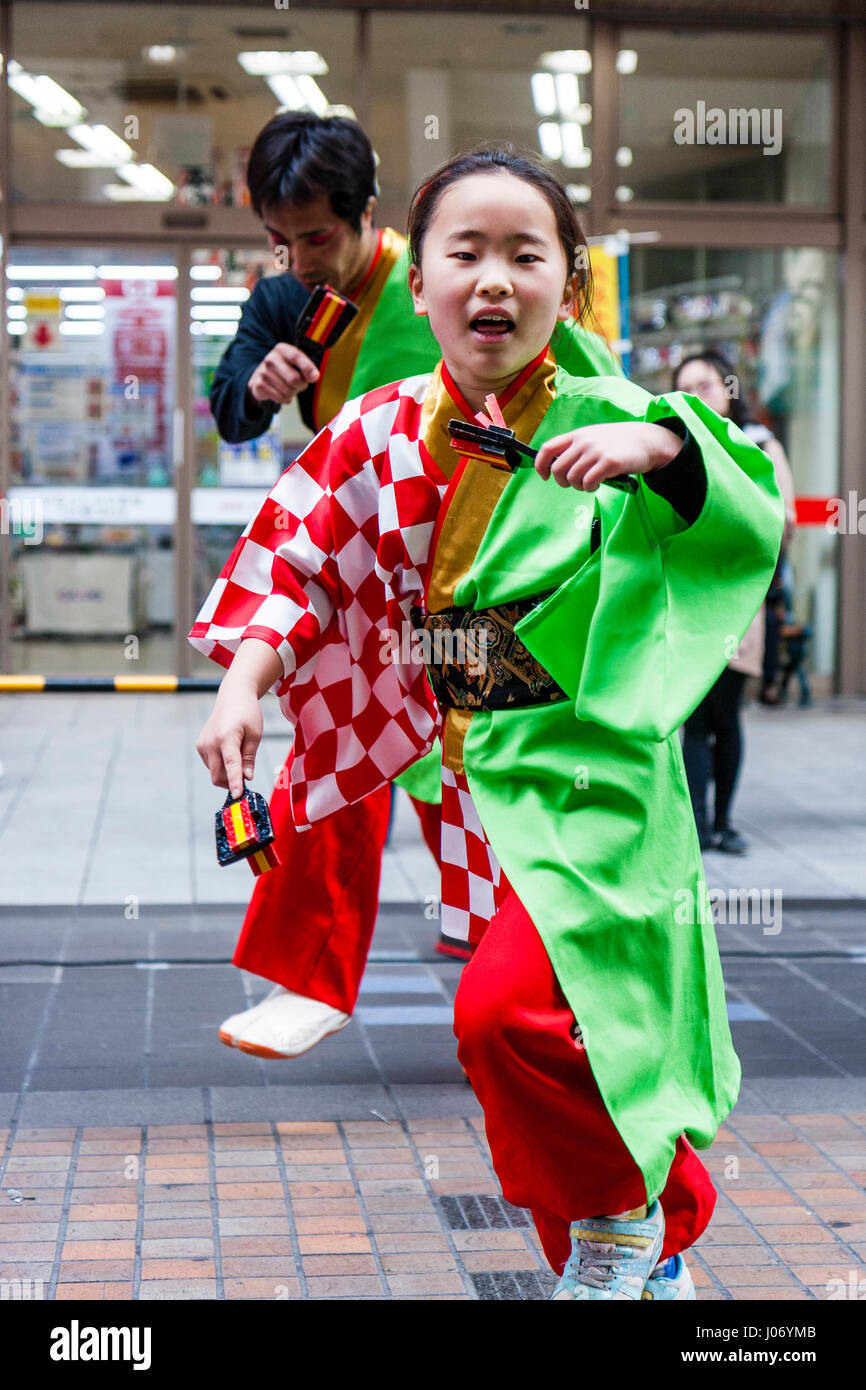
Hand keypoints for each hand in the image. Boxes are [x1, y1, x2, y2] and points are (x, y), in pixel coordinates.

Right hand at [196, 676, 262, 797]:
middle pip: (218, 775)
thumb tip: (247, 777)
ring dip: (227, 773)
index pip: (230, 765)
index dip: (234, 782)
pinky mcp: (200, 746)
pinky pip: (210, 765)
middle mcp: (210, 742)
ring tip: (239, 753)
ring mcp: (202, 744)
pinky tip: (229, 750)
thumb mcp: (255, 733)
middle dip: (231, 783)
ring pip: (214, 772)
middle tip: (246, 778)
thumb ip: (250, 757)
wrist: (233, 696)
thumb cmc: (247, 713)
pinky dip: (221, 765)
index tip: (237, 796)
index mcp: (227, 737)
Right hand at [246, 342, 319, 406]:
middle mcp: (270, 359)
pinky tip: (280, 392)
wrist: (260, 377)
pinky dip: (285, 399)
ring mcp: (263, 372)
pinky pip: (281, 398)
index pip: (296, 356)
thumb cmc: (284, 369)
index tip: (315, 377)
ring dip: (293, 393)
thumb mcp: (296, 363)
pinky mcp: (259, 385)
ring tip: (288, 387)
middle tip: (300, 384)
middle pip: (294, 379)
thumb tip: (314, 376)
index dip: (308, 368)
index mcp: (281, 349)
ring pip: (288, 391)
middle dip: (301, 385)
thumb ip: (307, 368)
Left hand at [534, 422, 681, 490]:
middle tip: (575, 483)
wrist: (646, 440)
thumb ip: (575, 448)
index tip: (545, 476)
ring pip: (572, 478)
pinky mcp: (609, 463)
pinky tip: (598, 484)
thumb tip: (555, 466)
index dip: (540, 464)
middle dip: (563, 482)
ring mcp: (596, 451)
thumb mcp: (593, 437)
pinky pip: (588, 483)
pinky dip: (590, 488)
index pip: (548, 448)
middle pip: (558, 469)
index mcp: (577, 435)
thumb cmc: (617, 443)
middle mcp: (584, 442)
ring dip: (579, 486)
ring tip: (589, 483)